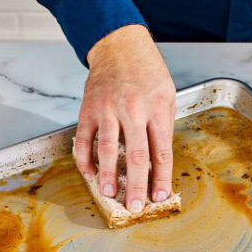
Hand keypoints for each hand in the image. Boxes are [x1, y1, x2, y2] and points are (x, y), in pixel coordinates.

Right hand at [73, 25, 175, 212]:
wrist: (119, 45)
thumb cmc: (147, 71)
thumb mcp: (167, 95)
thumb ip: (163, 127)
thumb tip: (158, 163)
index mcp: (156, 109)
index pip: (161, 151)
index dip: (161, 177)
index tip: (159, 195)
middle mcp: (133, 110)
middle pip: (135, 155)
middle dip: (135, 185)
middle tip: (134, 206)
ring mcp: (108, 109)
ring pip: (106, 149)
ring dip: (107, 175)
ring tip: (108, 194)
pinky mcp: (89, 109)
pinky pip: (85, 139)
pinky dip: (84, 158)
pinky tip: (89, 173)